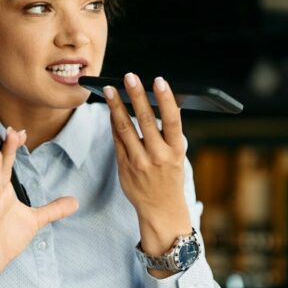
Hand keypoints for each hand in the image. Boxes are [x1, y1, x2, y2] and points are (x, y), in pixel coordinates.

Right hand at [0, 128, 78, 281]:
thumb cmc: (6, 238)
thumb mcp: (34, 221)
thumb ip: (53, 209)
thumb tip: (76, 201)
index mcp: (5, 193)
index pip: (9, 166)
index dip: (13, 149)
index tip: (21, 131)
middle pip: (1, 171)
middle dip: (5, 152)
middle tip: (10, 132)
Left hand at [104, 74, 191, 258]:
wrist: (161, 210)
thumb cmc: (170, 178)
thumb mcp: (178, 157)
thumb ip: (168, 135)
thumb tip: (159, 104)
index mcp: (176, 152)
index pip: (172, 120)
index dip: (166, 99)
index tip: (159, 80)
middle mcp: (158, 157)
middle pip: (146, 120)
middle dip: (136, 96)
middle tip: (129, 77)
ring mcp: (140, 163)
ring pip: (125, 129)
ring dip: (116, 106)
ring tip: (110, 89)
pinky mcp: (124, 168)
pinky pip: (117, 141)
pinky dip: (113, 123)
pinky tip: (111, 110)